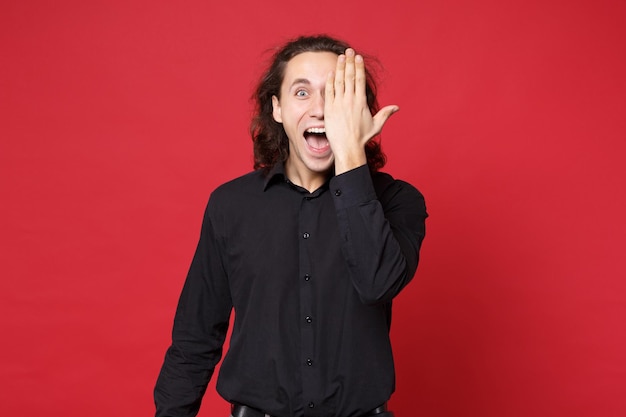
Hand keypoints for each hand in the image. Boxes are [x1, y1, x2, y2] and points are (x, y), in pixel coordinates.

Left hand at [324, 48, 398, 173]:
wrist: (348, 147)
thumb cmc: (362, 138)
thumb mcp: (376, 125)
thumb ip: (385, 114)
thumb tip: (396, 107)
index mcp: (361, 101)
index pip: (359, 79)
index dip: (358, 67)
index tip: (358, 58)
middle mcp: (350, 100)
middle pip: (349, 76)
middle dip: (349, 62)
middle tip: (349, 51)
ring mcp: (338, 104)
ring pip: (339, 81)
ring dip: (339, 68)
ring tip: (340, 57)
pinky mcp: (329, 109)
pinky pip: (329, 91)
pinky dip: (330, 81)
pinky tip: (331, 73)